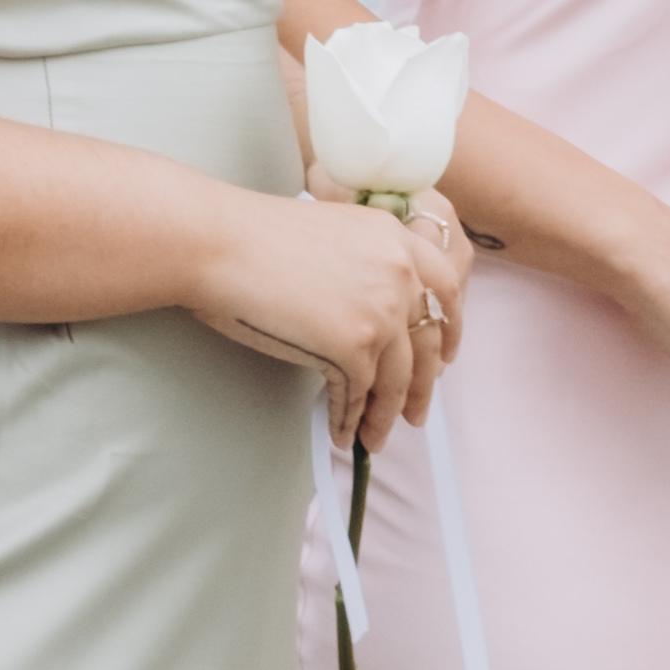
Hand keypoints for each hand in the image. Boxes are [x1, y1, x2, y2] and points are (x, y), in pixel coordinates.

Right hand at [198, 182, 445, 450]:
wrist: (218, 244)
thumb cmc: (252, 236)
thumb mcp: (331, 231)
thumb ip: (364, 263)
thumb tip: (368, 316)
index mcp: (395, 237)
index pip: (445, 287)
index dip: (451, 328)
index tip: (447, 357)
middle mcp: (400, 273)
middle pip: (427, 343)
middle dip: (423, 386)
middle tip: (416, 414)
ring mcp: (381, 312)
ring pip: (396, 380)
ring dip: (384, 415)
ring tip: (372, 438)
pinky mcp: (353, 348)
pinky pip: (358, 396)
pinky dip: (349, 420)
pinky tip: (339, 434)